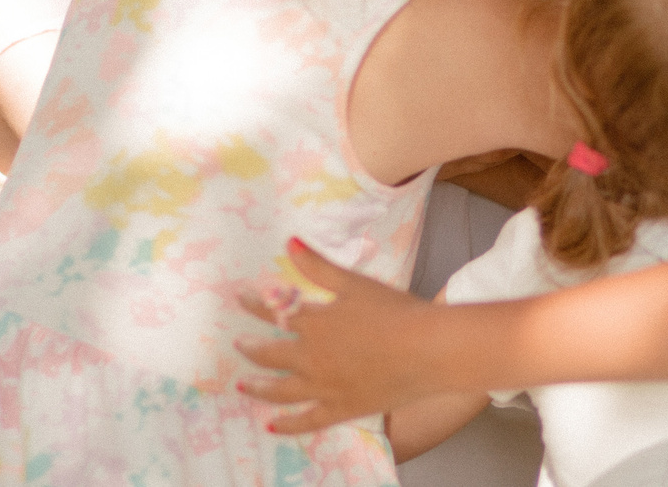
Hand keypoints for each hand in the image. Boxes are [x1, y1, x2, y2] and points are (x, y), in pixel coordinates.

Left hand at [237, 239, 446, 434]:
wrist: (429, 351)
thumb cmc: (396, 312)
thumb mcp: (355, 284)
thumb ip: (319, 266)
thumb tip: (289, 242)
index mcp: (315, 323)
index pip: (275, 312)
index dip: (255, 304)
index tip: (241, 298)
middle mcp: (312, 357)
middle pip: (271, 353)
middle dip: (251, 347)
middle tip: (238, 344)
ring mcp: (323, 388)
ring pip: (280, 390)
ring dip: (258, 387)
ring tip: (243, 385)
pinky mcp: (340, 410)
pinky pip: (306, 421)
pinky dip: (287, 424)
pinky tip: (272, 425)